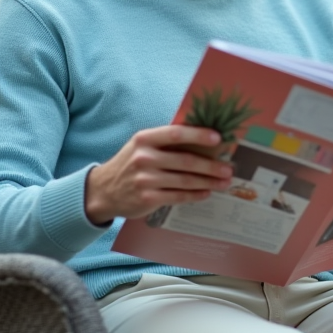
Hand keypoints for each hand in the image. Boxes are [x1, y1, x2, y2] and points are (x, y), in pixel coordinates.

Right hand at [83, 126, 233, 224]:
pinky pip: (178, 196)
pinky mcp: (148, 198)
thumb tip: (201, 139)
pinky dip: (195, 195)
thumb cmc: (130, 164)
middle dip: (211, 165)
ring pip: (185, 180)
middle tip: (228, 168)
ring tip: (224, 182)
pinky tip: (206, 192)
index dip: (198, 135)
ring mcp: (145, 179)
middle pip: (185, 161)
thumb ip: (165, 142)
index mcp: (144, 139)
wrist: (104, 190)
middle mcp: (144, 158)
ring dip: (208, 182)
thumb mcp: (141, 146)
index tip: (218, 138)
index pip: (175, 134)